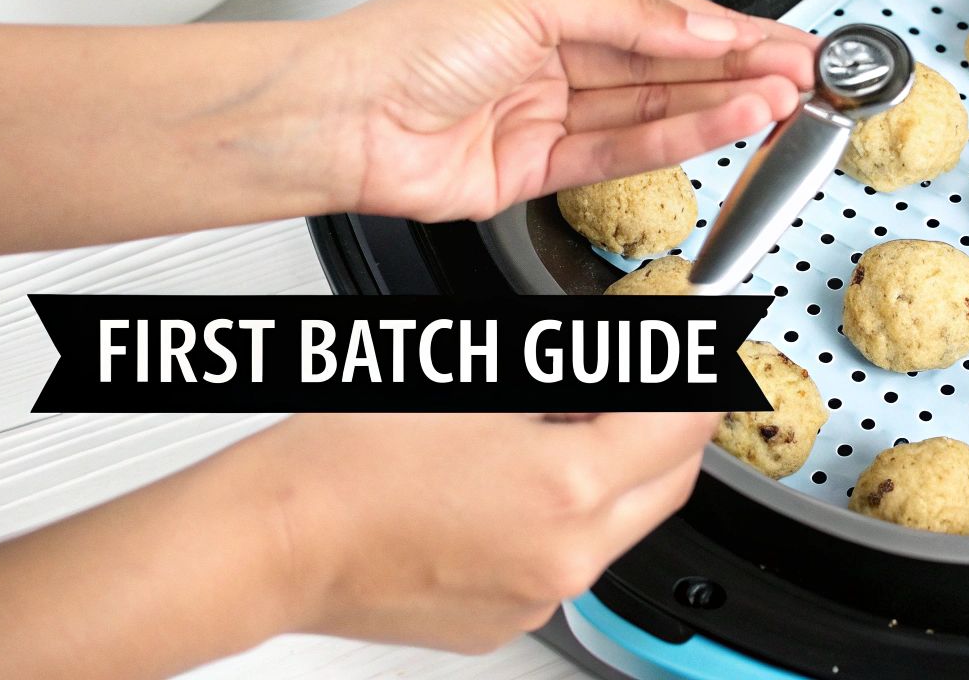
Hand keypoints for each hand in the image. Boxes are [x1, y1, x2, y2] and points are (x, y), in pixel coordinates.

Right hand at [0, 411, 718, 676]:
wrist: (267, 543)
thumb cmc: (340, 460)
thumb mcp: (473, 378)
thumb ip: (569, 375)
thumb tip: (621, 359)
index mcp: (566, 488)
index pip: (684, 422)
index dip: (699, 373)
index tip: (702, 347)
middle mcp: (565, 557)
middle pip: (669, 481)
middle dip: (670, 425)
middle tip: (650, 376)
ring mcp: (537, 598)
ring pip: (622, 525)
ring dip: (620, 473)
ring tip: (571, 420)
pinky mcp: (505, 622)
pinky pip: (568, 562)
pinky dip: (567, 519)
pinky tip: (518, 480)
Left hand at [333, 0, 816, 221]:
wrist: (337, 118)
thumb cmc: (402, 46)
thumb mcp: (530, 2)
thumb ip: (626, 16)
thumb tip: (701, 23)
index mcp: (550, 5)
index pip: (660, 16)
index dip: (727, 28)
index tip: (783, 38)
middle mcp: (552, 59)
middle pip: (666, 65)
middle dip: (739, 66)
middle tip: (802, 73)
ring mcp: (548, 117)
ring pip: (654, 111)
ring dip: (721, 105)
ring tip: (779, 99)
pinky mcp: (539, 172)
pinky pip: (623, 153)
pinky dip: (678, 141)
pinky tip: (723, 125)